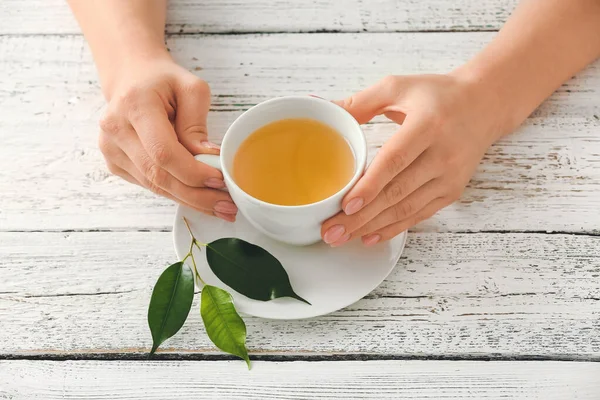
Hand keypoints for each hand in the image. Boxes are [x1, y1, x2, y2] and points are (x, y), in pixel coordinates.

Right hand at [98, 56, 237, 221]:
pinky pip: (150, 185)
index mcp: (134, 105)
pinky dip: (177, 194)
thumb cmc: (163, 81)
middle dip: (196, 194)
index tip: (220, 180)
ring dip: (190, 199)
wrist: (131, 78)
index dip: (192, 172)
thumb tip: (208, 159)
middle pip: (158, 175)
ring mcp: (111, 149)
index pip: (163, 151)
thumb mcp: (191, 89)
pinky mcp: (115, 163)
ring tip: (220, 206)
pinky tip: (199, 197)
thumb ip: (197, 124)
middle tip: (228, 206)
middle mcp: (116, 130)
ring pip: (155, 186)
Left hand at [321, 74, 504, 245]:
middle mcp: (443, 154)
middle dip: (362, 217)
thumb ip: (360, 102)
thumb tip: (323, 108)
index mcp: (428, 125)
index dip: (370, 185)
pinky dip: (393, 227)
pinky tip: (369, 236)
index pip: (396, 160)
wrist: (484, 105)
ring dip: (372, 227)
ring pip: (406, 208)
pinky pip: (419, 214)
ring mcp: (450, 176)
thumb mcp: (398, 87)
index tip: (346, 205)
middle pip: (397, 192)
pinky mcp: (452, 191)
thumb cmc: (437, 94)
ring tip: (341, 237)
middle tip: (331, 231)